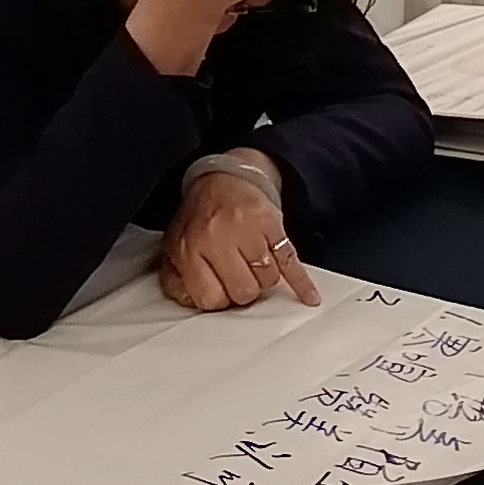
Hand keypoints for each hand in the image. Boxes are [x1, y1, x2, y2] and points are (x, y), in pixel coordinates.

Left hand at [161, 160, 318, 310]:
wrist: (223, 179)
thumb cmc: (200, 219)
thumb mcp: (174, 247)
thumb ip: (176, 281)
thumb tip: (189, 305)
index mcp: (189, 248)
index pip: (211, 299)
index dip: (218, 299)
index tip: (220, 290)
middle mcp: (217, 238)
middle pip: (243, 292)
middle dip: (243, 290)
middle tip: (237, 276)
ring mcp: (246, 230)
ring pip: (268, 280)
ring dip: (263, 277)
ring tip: (251, 261)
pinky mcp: (272, 224)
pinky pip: (290, 261)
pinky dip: (301, 282)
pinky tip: (309, 297)